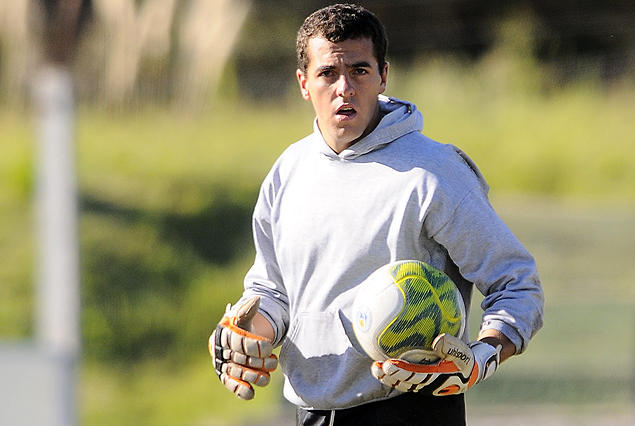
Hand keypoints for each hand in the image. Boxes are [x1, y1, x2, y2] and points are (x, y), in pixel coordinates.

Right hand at [209, 296, 277, 399]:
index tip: (269, 348)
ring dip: (254, 377)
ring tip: (268, 376)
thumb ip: (250, 309)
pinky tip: (251, 394)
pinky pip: (230, 385)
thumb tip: (257, 299)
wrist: (239, 338)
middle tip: (273, 361)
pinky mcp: (225, 376)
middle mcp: (220, 350)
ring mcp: (222, 364)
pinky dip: (240, 391)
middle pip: (240, 360)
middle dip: (259, 362)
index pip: (238, 342)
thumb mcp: (247, 315)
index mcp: (224, 334)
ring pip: (237, 373)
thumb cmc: (243, 325)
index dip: (254, 347)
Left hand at [371, 333, 500, 395]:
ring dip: (388, 376)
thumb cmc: (467, 358)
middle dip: (390, 377)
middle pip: (405, 382)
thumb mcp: (464, 352)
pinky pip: (405, 376)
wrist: (473, 369)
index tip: (388, 364)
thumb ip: (452, 345)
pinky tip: (383, 357)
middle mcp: (428, 384)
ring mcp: (424, 383)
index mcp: (437, 379)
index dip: (401, 372)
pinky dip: (394, 370)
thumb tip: (437, 339)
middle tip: (377, 367)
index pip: (415, 377)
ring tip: (375, 367)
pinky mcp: (422, 379)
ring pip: (403, 382)